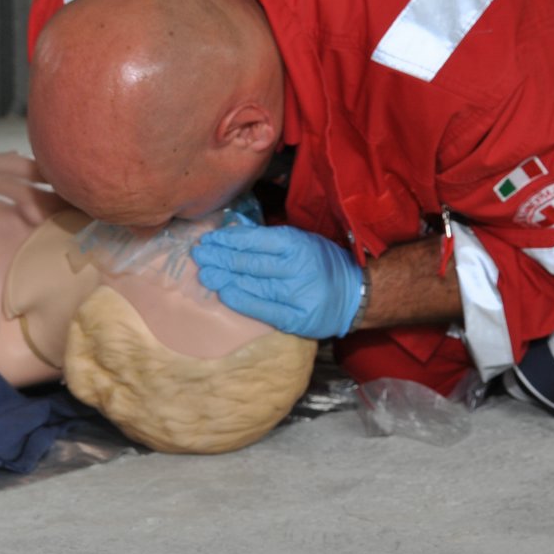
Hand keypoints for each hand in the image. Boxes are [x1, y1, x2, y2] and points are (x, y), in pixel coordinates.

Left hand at [191, 221, 362, 339]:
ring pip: (253, 285)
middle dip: (221, 258)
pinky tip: (225, 294)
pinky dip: (242, 301)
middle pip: (250, 263)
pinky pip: (263, 309)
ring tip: (206, 275)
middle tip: (199, 256)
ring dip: (225, 279)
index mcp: (297, 244)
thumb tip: (234, 234)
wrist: (354, 295)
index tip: (210, 240)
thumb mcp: (302, 241)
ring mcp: (296, 295)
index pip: (255, 240)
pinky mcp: (296, 318)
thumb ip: (271, 240)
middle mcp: (296, 268)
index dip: (229, 240)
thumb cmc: (322, 263)